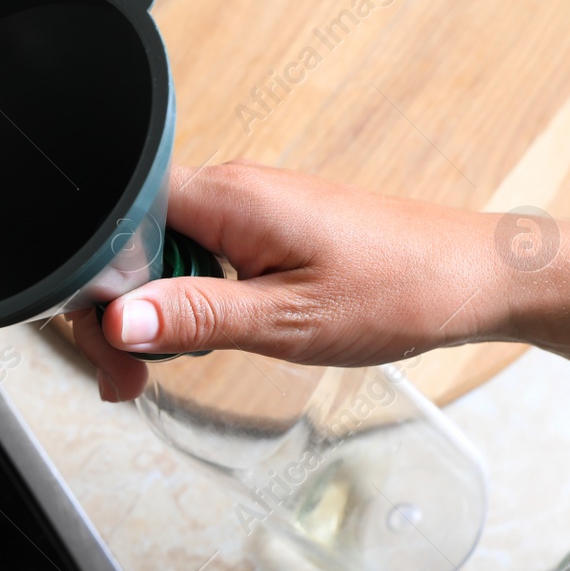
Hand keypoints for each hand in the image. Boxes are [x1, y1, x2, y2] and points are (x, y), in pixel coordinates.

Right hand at [71, 162, 507, 400]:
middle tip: (131, 379)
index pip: (115, 225)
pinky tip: (203, 338)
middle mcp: (228, 191)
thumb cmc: (400, 289)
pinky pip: (194, 259)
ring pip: (157, 255)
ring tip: (163, 368)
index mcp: (227, 199)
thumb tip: (119, 321)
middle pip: (127, 244)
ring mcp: (244, 208)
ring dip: (151, 314)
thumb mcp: (286, 321)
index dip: (95, 289)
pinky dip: (185, 303)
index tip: (111, 350)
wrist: (474, 276)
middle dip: (117, 314)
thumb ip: (195, 318)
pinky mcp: (261, 228)